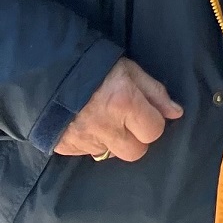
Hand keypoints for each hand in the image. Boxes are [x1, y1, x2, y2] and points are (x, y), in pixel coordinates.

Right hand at [53, 58, 183, 161]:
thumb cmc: (95, 67)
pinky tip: (88, 125)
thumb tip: (176, 113)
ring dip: (113, 141)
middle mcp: (105, 126)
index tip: (145, 113)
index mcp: (124, 103)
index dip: (153, 123)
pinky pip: (88, 153)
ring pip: (111, 154)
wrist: (46, 72)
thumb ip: (154, 92)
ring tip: (105, 121)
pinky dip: (92, 143)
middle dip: (136, 139)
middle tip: (128, 122)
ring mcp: (84, 139)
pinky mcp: (65, 147)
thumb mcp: (129, 70)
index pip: (154, 131)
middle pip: (135, 152)